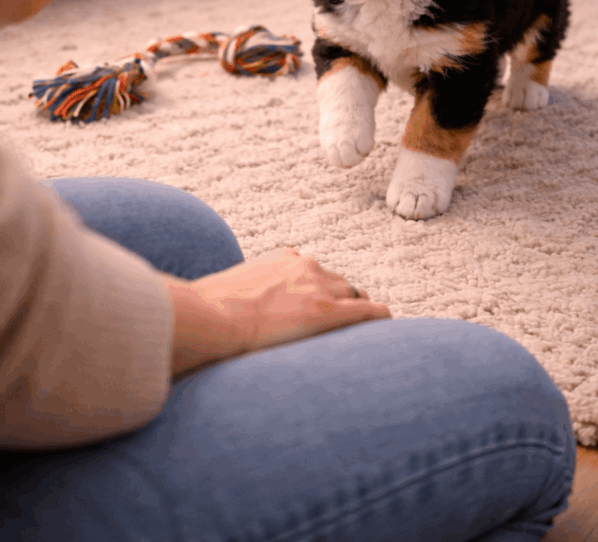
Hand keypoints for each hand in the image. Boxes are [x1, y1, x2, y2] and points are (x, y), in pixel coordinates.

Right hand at [164, 248, 390, 377]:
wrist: (210, 317)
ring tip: (363, 338)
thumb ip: (245, 294)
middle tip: (342, 330)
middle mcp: (306, 267)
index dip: (319, 293)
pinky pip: (369, 313)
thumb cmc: (209, 312)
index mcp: (283, 259)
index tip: (317, 310)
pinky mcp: (327, 313)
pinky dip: (380, 319)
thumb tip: (227, 309)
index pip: (314, 273)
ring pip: (356, 298)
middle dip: (343, 304)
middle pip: (340, 284)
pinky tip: (389, 328)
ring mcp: (318, 288)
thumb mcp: (228, 292)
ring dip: (358, 315)